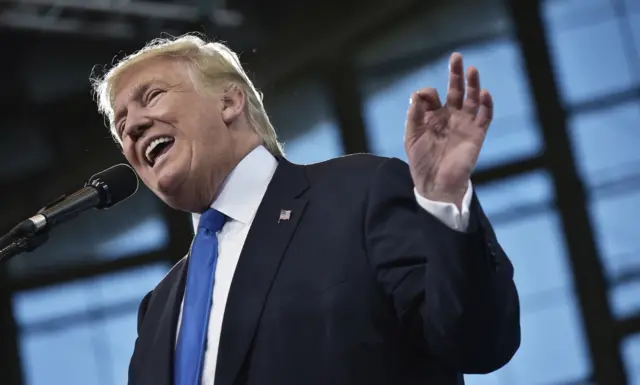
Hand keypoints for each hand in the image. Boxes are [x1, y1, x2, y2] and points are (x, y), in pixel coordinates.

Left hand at [404, 52, 492, 207]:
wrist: (435, 183)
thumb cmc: (421, 161)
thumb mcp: (412, 136)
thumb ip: (414, 114)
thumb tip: (417, 93)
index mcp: (433, 116)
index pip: (432, 96)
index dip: (428, 93)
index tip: (423, 99)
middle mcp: (450, 117)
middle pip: (456, 90)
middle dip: (456, 74)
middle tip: (456, 56)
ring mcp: (465, 124)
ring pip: (472, 99)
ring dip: (473, 84)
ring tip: (472, 69)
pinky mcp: (477, 134)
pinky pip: (485, 116)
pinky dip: (486, 105)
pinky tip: (484, 94)